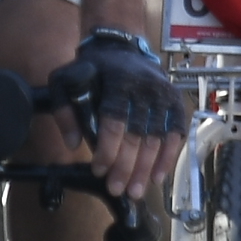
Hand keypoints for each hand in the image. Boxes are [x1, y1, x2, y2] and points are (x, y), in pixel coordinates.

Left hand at [59, 30, 185, 207]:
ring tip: (135, 191)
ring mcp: (164, 95)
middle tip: (117, 189)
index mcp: (118, 81)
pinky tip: (157, 177)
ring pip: (157, 138)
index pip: (114, 119)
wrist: (123, 49)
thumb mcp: (65, 80)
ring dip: (146, 168)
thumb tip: (74, 143)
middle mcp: (146, 87)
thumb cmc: (92, 70)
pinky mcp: (176, 102)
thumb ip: (64, 110)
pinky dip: (168, 157)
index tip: (98, 170)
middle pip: (138, 134)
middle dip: (127, 166)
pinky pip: (176, 134)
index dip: (107, 148)